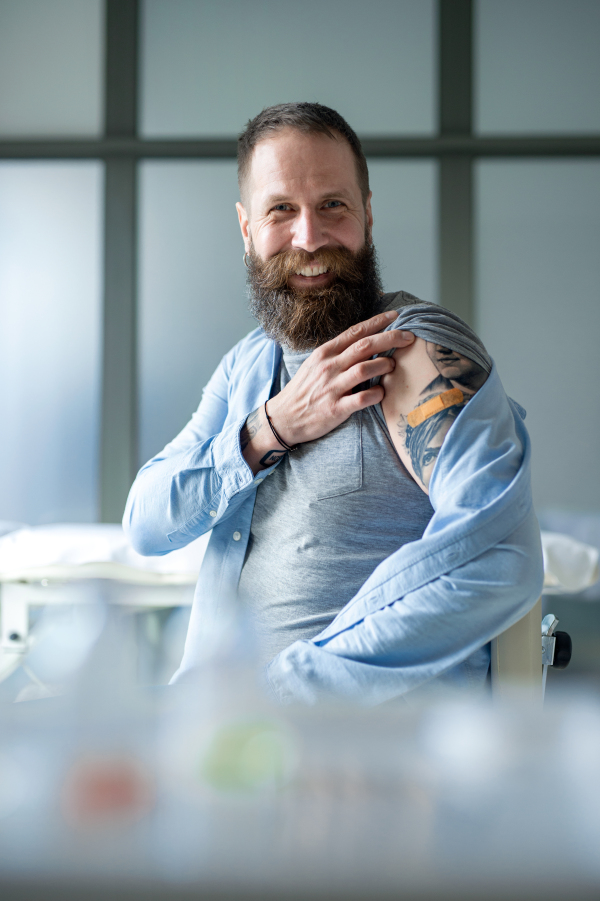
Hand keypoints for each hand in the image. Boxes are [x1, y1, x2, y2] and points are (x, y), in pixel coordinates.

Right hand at [266, 310, 414, 446]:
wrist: (283, 419)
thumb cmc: (303, 390)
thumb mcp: (315, 365)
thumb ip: (337, 353)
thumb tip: (363, 341)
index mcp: (325, 353)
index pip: (355, 332)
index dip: (377, 322)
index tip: (396, 316)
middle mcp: (329, 367)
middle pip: (365, 346)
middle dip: (390, 338)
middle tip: (409, 337)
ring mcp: (331, 388)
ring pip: (364, 369)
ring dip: (383, 365)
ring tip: (393, 365)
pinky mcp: (335, 409)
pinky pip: (361, 399)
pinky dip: (376, 395)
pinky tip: (382, 393)